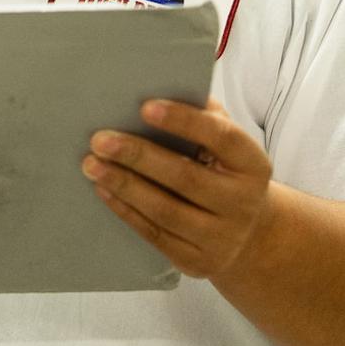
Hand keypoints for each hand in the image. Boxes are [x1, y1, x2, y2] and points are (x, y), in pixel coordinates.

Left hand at [82, 97, 273, 280]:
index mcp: (253, 165)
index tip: (146, 106)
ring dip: (123, 185)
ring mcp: (221, 237)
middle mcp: (242, 203)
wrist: (251, 237)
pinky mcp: (197, 261)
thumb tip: (162, 84)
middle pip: (185, 177)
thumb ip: (206, 118)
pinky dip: (126, 210)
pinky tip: (103, 190)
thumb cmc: (227, 174)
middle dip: (138, 156)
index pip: (222, 138)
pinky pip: (155, 234)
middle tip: (100, 139)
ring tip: (91, 164)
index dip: (184, 121)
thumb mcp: (230, 147)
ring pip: (165, 210)